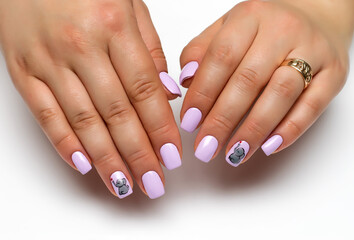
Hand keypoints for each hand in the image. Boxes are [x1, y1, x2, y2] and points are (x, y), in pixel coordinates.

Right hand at [0, 0, 182, 198]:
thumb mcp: (129, 6)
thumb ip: (150, 50)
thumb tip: (168, 92)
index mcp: (114, 27)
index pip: (145, 91)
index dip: (160, 129)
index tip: (172, 157)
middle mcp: (82, 47)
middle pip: (117, 113)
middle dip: (138, 154)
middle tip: (153, 183)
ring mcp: (49, 61)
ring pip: (83, 121)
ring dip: (107, 159)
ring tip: (124, 185)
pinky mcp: (22, 71)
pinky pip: (45, 114)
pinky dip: (64, 144)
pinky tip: (84, 165)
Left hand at [179, 0, 353, 165]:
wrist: (317, 13)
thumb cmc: (266, 27)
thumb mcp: (229, 27)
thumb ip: (202, 50)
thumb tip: (186, 82)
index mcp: (250, 16)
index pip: (221, 57)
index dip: (203, 93)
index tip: (189, 122)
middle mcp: (282, 30)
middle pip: (248, 80)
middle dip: (223, 119)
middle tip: (206, 147)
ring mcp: (313, 50)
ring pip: (280, 94)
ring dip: (254, 129)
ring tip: (233, 153)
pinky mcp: (334, 72)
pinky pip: (312, 105)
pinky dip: (289, 130)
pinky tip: (268, 147)